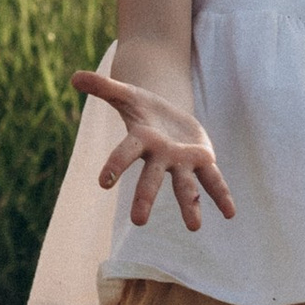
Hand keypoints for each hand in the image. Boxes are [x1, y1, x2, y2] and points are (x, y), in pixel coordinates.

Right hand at [72, 66, 236, 231]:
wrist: (166, 116)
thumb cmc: (142, 108)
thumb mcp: (125, 93)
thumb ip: (103, 87)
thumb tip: (74, 77)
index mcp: (140, 141)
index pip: (124, 154)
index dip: (115, 165)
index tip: (103, 183)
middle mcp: (159, 158)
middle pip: (150, 179)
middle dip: (145, 198)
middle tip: (138, 222)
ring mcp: (181, 162)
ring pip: (184, 187)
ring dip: (189, 207)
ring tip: (194, 227)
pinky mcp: (202, 161)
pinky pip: (213, 180)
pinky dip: (221, 196)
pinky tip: (230, 213)